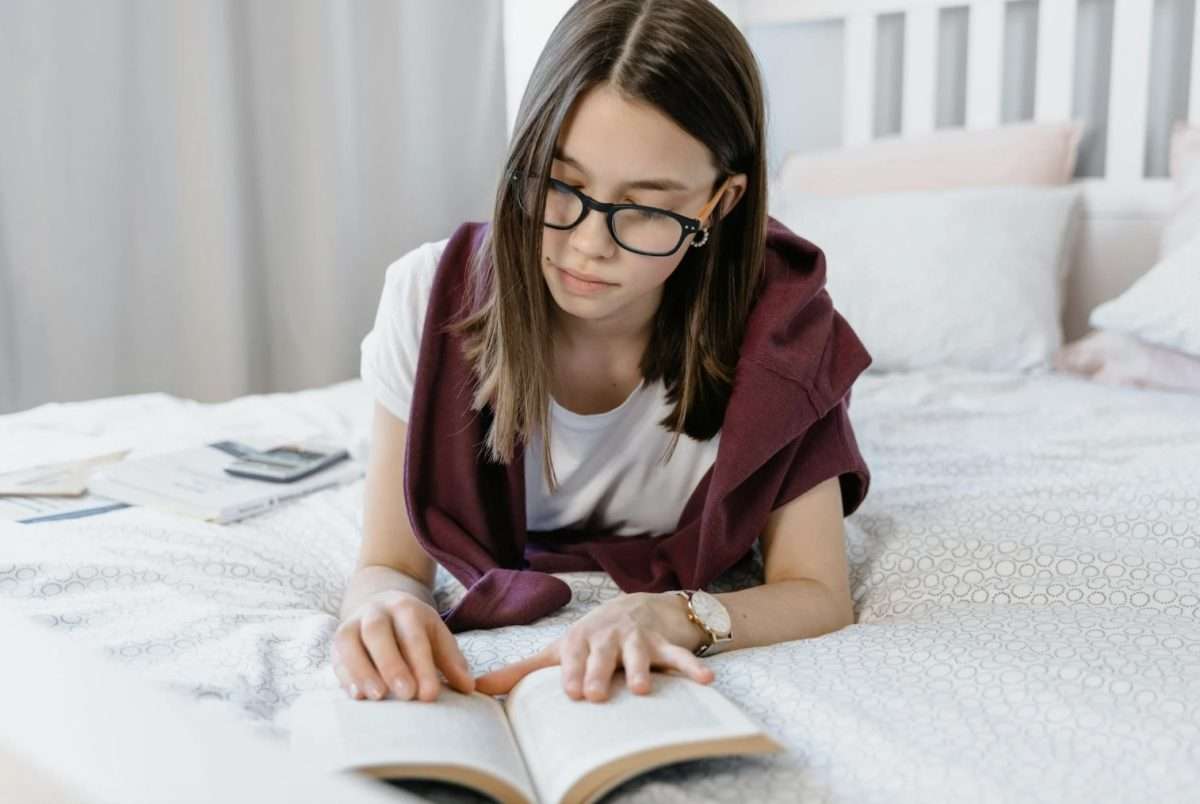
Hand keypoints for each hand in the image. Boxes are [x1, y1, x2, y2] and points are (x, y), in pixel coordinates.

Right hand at [332, 589, 473, 701]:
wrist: (380, 604)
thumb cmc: (414, 629)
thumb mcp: (436, 637)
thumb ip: (451, 661)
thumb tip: (468, 687)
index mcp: (407, 609)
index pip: (414, 636)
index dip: (422, 665)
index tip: (430, 695)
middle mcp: (377, 612)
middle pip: (378, 633)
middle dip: (391, 664)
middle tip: (406, 694)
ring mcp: (353, 623)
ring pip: (351, 641)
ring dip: (363, 670)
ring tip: (378, 697)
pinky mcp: (338, 640)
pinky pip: (337, 655)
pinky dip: (346, 676)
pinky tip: (357, 696)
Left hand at [474, 592, 713, 701]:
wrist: (641, 606)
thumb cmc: (592, 637)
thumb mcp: (559, 650)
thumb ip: (521, 671)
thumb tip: (477, 688)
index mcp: (581, 640)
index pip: (574, 656)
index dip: (572, 671)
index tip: (570, 690)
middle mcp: (608, 637)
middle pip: (603, 655)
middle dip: (600, 672)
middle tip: (596, 694)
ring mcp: (638, 639)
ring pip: (640, 654)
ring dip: (642, 668)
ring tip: (642, 687)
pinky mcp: (665, 643)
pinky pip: (680, 655)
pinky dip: (692, 667)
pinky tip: (707, 681)